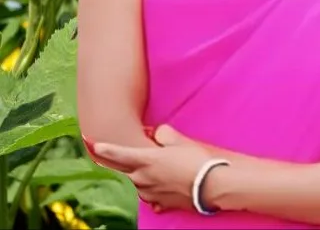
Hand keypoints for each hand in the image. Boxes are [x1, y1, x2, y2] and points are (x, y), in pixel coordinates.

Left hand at [93, 125, 219, 213]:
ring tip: (145, 167)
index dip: (103, 148)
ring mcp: (151, 194)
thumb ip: (162, 134)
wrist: (211, 186)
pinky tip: (159, 184)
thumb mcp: (178, 140)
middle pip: (123, 170)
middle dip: (115, 162)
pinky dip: (151, 188)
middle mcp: (144, 179)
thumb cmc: (195, 160)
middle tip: (106, 153)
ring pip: (136, 183)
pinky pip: (150, 195)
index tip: (91, 143)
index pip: (118, 153)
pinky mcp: (161, 204)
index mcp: (146, 160)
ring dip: (137, 174)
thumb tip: (156, 134)